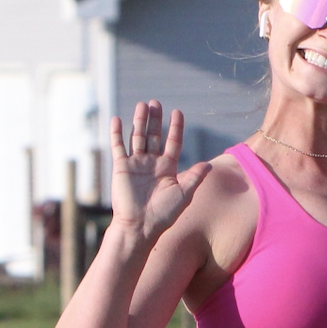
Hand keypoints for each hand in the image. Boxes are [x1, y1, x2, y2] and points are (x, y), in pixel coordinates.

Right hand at [109, 101, 210, 242]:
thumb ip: (194, 177)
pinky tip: (118, 119)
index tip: (177, 112)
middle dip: (155, 119)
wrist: (141, 225)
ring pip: (138, 137)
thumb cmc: (164, 214)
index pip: (172, 142)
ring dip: (139, 121)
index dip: (175, 128)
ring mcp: (136, 164)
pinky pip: (118, 147)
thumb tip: (209, 164)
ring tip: (142, 104)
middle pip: (154, 136)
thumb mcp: (184, 194)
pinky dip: (117, 133)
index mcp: (168, 168)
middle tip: (156, 102)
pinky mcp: (121, 167)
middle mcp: (152, 163)